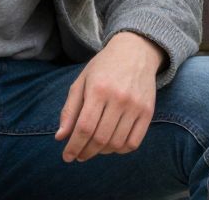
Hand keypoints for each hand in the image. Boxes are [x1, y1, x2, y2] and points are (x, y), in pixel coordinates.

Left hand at [55, 32, 162, 160]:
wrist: (136, 51)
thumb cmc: (103, 67)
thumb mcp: (81, 82)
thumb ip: (70, 110)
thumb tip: (60, 137)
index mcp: (98, 89)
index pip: (84, 127)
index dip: (74, 146)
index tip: (67, 157)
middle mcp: (119, 98)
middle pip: (100, 138)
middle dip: (85, 152)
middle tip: (79, 155)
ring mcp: (136, 105)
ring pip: (116, 143)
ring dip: (102, 152)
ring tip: (94, 148)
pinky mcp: (148, 111)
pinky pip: (134, 142)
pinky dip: (121, 150)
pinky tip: (112, 145)